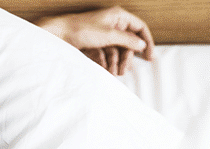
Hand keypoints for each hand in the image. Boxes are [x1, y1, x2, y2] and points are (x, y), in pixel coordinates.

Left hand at [36, 6, 154, 75]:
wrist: (60, 35)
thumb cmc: (82, 29)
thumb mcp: (110, 35)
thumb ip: (128, 41)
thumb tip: (142, 45)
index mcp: (119, 16)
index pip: (139, 28)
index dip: (147, 41)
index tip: (150, 56)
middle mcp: (113, 24)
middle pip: (128, 42)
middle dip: (126, 57)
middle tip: (124, 70)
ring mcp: (104, 34)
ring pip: (117, 50)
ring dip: (116, 62)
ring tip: (112, 72)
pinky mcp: (96, 43)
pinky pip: (106, 54)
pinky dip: (105, 62)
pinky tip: (103, 69)